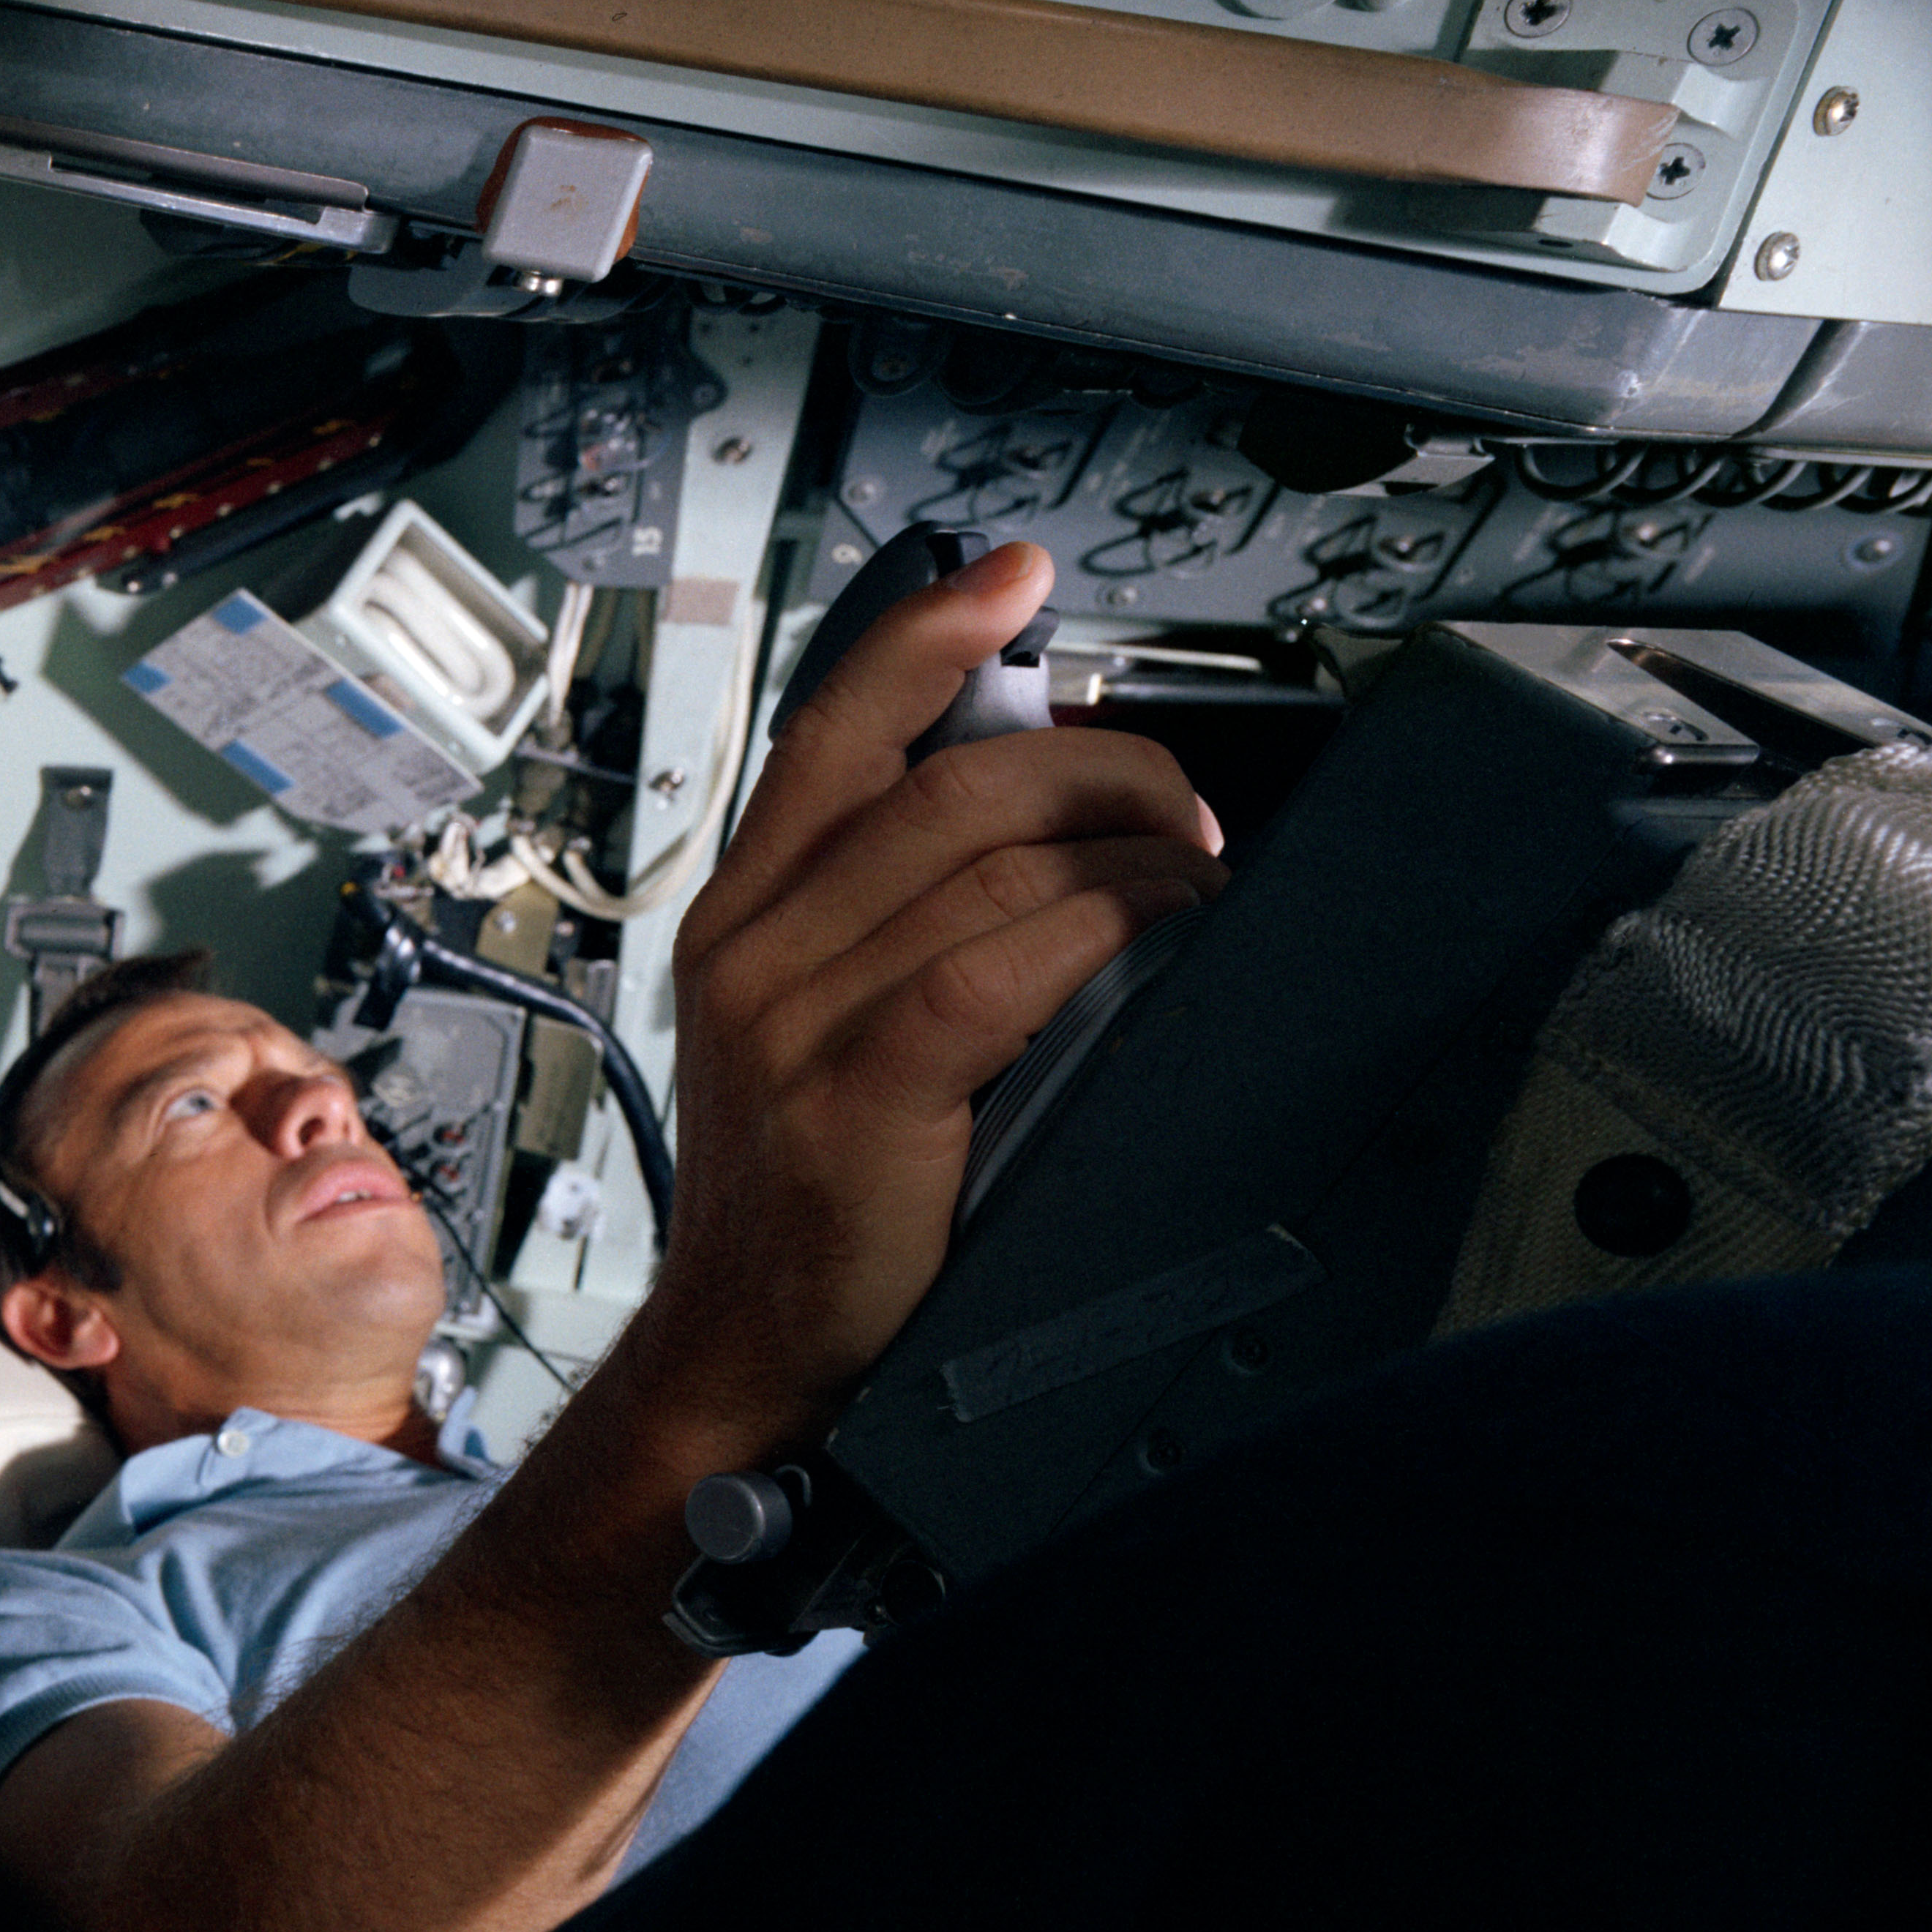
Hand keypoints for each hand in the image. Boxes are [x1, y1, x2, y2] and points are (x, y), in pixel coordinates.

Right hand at [630, 539, 1222, 1450]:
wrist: (745, 1352)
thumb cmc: (807, 1197)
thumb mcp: (805, 1027)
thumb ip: (883, 920)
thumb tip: (1033, 817)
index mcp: (738, 914)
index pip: (834, 730)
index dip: (928, 636)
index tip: (1013, 578)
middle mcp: (755, 951)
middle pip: (950, 784)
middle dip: (1097, 768)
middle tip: (1180, 807)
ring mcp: (796, 1024)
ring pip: (992, 865)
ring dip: (1129, 853)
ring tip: (1193, 878)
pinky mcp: (858, 1098)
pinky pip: (1001, 966)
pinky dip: (1102, 929)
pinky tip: (1159, 928)